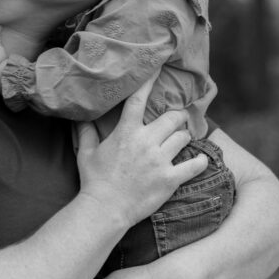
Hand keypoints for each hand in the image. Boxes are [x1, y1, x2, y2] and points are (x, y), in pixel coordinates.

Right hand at [74, 72, 208, 229]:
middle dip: (177, 117)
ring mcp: (159, 160)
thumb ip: (86, 132)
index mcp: (126, 132)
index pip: (138, 100)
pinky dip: (199, 161)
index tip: (159, 68)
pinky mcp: (170, 179)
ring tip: (182, 140)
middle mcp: (146, 142)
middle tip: (176, 120)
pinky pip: (194, 165)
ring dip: (184, 137)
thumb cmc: (94, 180)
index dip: (150, 82)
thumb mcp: (87, 153)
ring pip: (183, 137)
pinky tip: (200, 160)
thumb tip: (78, 117)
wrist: (105, 209)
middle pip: (172, 118)